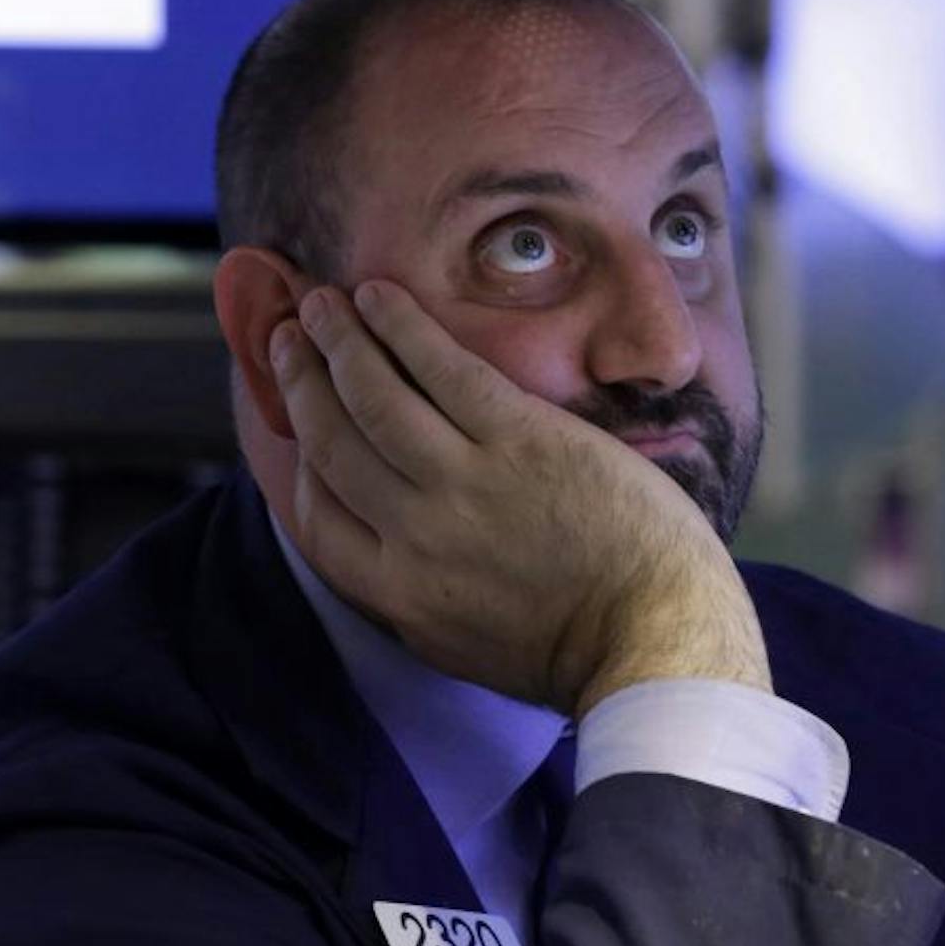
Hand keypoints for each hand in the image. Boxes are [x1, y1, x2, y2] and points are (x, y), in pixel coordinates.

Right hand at [270, 279, 768, 717]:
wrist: (657, 638)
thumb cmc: (581, 649)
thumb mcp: (468, 646)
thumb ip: (419, 598)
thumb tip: (392, 553)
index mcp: (397, 593)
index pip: (317, 513)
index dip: (301, 455)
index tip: (300, 418)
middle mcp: (414, 536)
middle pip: (333, 443)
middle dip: (301, 383)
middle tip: (287, 338)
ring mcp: (464, 483)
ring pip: (374, 396)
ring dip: (340, 341)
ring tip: (320, 303)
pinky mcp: (520, 439)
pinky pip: (442, 368)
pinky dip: (402, 326)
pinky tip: (379, 295)